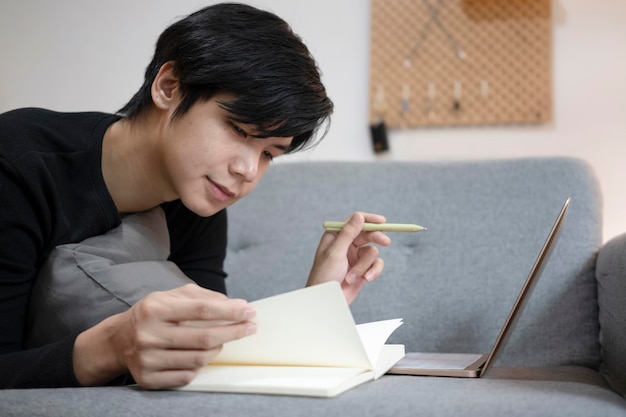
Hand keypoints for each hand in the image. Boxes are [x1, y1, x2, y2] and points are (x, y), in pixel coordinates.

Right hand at [73, 284, 255, 388]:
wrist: (118, 340)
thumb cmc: (153, 314)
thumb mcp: (171, 296)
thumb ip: (203, 296)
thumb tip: (236, 304)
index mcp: (155, 308)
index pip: (202, 310)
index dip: (230, 311)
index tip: (249, 311)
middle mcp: (149, 334)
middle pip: (204, 337)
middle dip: (234, 332)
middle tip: (250, 327)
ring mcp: (147, 359)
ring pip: (199, 359)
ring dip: (218, 349)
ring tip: (223, 340)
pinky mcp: (148, 379)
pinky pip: (187, 375)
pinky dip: (200, 366)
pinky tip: (201, 356)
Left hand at [306, 212, 390, 303]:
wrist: (328, 300)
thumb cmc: (325, 276)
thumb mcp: (336, 252)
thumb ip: (348, 233)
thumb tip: (359, 216)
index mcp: (336, 236)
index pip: (355, 221)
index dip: (369, 220)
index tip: (382, 221)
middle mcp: (346, 244)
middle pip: (368, 234)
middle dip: (376, 238)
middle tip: (386, 242)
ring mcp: (355, 257)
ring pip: (372, 252)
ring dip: (365, 265)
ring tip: (354, 276)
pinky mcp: (363, 269)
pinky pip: (376, 264)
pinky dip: (373, 271)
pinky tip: (366, 279)